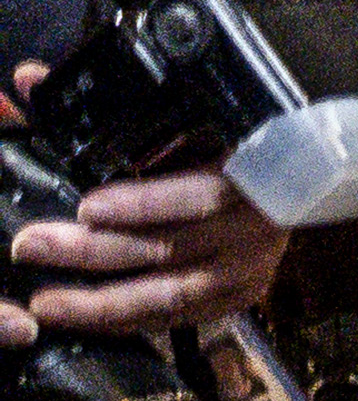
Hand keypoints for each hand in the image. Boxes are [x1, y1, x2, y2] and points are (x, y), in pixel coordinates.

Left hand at [0, 69, 284, 344]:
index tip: (88, 208)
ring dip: (102, 301)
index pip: (202, 194)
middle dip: (93, 251)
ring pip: (172, 293)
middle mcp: (257, 223)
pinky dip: (131, 322)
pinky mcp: (243, 294)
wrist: (284, 182)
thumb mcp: (174, 120)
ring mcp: (252, 264)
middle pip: (171, 246)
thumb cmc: (219, 144)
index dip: (145, 204)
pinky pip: (182, 318)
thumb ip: (101, 106)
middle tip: (32, 246)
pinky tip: (86, 319)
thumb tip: (30, 79)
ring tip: (46, 302)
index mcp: (249, 169)